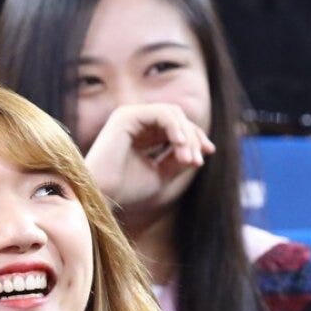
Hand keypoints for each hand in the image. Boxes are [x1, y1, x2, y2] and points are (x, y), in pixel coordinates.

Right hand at [83, 103, 214, 214]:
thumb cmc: (126, 190)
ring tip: (189, 158)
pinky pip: (162, 114)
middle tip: (197, 161)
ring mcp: (130, 116)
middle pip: (177, 119)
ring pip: (172, 114)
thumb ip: (179, 160)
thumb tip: (201, 149)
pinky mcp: (127, 116)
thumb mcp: (162, 174)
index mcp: (142, 134)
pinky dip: (175, 128)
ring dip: (186, 135)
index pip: (176, 127)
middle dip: (193, 138)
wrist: (103, 197)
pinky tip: (181, 144)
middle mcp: (136, 121)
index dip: (194, 138)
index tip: (207, 154)